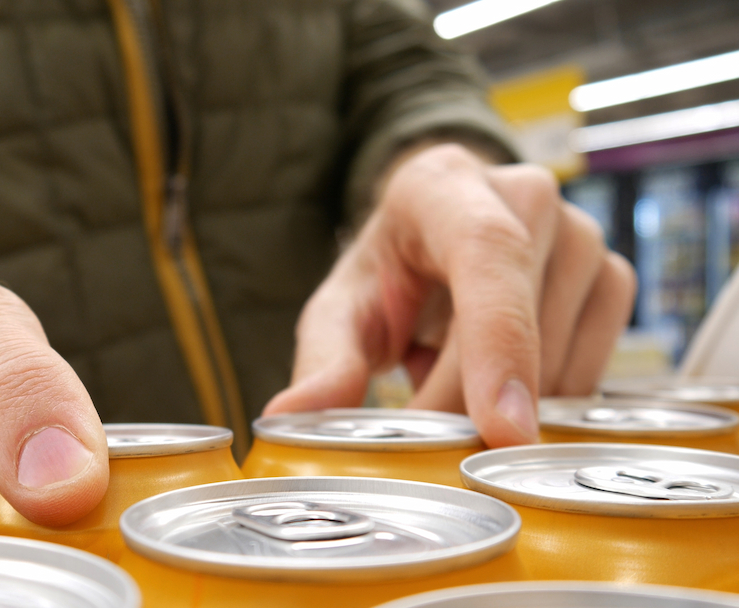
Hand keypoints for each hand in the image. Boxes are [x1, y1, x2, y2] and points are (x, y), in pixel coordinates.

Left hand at [264, 144, 636, 446]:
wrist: (435, 243)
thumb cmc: (386, 275)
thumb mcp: (340, 311)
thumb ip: (324, 360)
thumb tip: (293, 416)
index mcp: (442, 183)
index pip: (486, 250)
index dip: (499, 340)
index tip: (503, 427)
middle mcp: (524, 193)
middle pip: (524, 315)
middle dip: (476, 399)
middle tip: (428, 444)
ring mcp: (580, 231)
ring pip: (565, 352)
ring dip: (507, 404)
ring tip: (448, 396)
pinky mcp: (612, 275)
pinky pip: (594, 366)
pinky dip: (546, 401)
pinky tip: (498, 390)